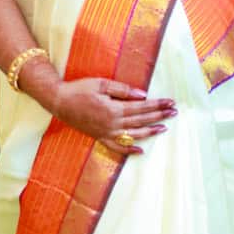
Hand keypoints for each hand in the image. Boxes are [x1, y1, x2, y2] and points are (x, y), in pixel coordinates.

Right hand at [51, 77, 176, 155]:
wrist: (59, 102)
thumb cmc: (80, 89)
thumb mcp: (101, 84)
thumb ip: (123, 90)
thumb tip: (142, 95)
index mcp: (114, 109)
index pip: (142, 107)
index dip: (157, 104)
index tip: (170, 102)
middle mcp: (112, 123)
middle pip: (141, 120)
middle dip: (159, 115)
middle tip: (174, 112)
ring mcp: (106, 133)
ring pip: (133, 134)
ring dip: (150, 132)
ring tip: (163, 128)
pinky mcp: (100, 137)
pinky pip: (116, 147)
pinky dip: (129, 150)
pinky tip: (140, 150)